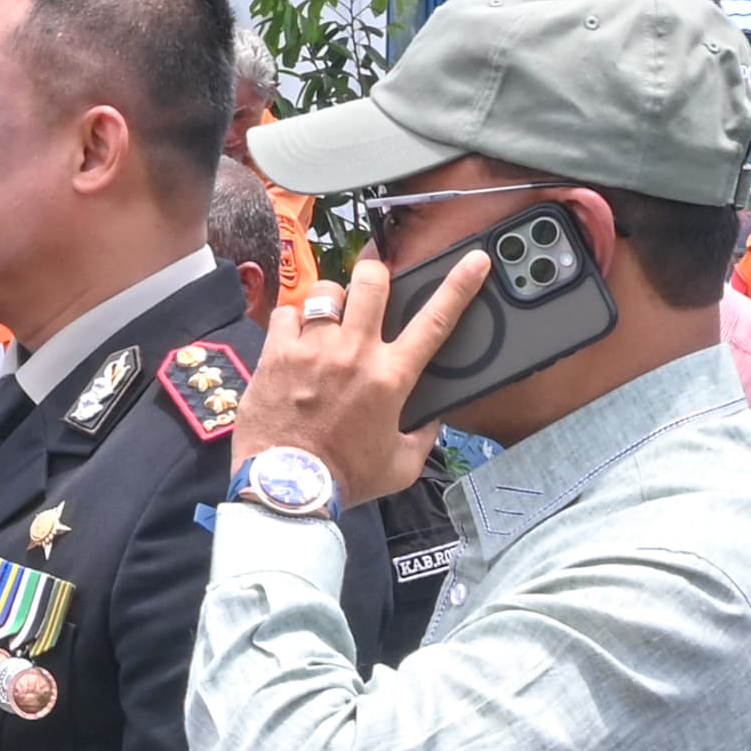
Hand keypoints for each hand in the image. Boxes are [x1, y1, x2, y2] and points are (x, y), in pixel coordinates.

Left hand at [235, 250, 489, 505]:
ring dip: (332, 300)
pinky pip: (286, 315)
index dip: (460, 285)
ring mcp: (312, 350)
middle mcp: (354, 353)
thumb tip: (432, 417)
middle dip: (376, 273)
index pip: (436, 320)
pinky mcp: (275, 355)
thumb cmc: (344, 479)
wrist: (286, 489)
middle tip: (374, 282)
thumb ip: (423, 435)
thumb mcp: (402, 465)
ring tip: (329, 316)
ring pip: (326, 293)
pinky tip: (294, 337)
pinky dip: (292, 321)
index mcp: (391, 377)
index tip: (475, 261)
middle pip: (372, 282)